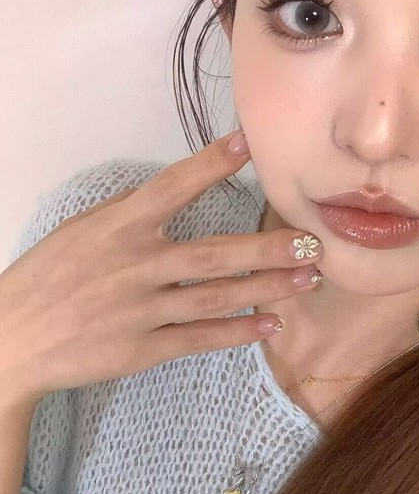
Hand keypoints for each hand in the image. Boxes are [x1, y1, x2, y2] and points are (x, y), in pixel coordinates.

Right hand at [0, 133, 322, 409]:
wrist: (11, 338)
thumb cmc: (49, 275)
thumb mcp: (82, 230)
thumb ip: (131, 212)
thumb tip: (176, 191)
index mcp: (119, 228)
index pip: (171, 188)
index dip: (210, 165)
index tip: (248, 143)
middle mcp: (135, 266)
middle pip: (213, 254)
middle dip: (267, 249)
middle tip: (313, 242)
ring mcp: (141, 311)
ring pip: (215, 298)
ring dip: (267, 289)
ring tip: (308, 279)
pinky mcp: (141, 350)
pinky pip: (199, 339)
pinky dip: (237, 332)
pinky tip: (271, 325)